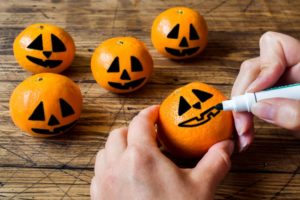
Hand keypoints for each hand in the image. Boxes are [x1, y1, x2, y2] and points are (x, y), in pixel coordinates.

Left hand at [91, 105, 233, 199]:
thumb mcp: (201, 188)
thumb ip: (215, 162)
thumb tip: (226, 146)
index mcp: (141, 157)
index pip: (140, 122)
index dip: (149, 113)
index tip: (156, 112)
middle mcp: (117, 166)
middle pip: (118, 134)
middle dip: (132, 130)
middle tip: (148, 135)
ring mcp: (104, 183)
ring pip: (104, 152)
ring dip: (118, 148)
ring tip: (135, 154)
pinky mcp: (99, 198)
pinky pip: (98, 173)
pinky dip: (109, 167)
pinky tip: (124, 175)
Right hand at [232, 31, 299, 151]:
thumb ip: (296, 115)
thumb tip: (259, 106)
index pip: (276, 46)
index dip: (263, 68)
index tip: (255, 94)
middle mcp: (294, 71)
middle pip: (256, 66)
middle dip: (244, 92)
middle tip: (242, 118)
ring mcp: (284, 85)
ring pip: (251, 84)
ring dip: (242, 106)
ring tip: (244, 130)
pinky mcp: (279, 99)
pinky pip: (255, 99)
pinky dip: (247, 114)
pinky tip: (248, 130)